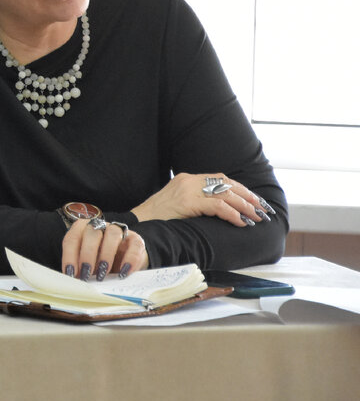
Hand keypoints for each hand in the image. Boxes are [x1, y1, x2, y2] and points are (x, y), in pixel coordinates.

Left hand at [60, 218, 147, 280]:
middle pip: (92, 233)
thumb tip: (74, 281)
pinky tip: (123, 273)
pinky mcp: (135, 240)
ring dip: (106, 255)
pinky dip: (129, 260)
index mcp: (82, 230)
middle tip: (86, 274)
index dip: (69, 256)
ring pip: (113, 234)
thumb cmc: (100, 261)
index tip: (70, 274)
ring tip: (102, 275)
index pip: (72, 238)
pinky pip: (134, 246)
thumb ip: (81, 268)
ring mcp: (118, 231)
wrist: (126, 260)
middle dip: (87, 255)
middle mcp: (100, 226)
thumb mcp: (88, 264)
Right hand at [131, 172, 274, 226]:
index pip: (220, 179)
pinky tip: (241, 222)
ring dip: (245, 206)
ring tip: (257, 217)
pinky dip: (233, 214)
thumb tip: (221, 210)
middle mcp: (188, 180)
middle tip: (263, 209)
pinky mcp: (187, 201)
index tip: (255, 200)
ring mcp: (187, 189)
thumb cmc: (157, 219)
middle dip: (248, 196)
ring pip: (225, 194)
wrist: (138, 222)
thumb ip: (196, 202)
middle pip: (226, 183)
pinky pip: (217, 206)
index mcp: (186, 178)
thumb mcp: (178, 205)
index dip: (240, 189)